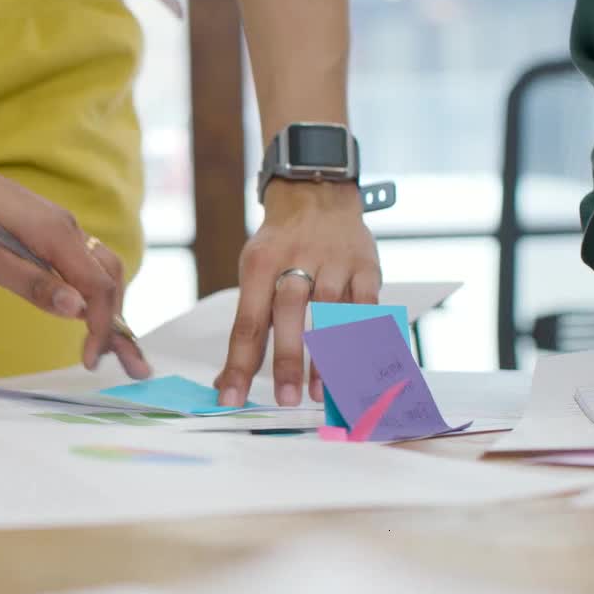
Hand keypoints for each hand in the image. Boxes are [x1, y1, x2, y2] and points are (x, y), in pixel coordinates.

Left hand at [0, 129, 150, 379]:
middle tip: (131, 367)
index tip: (91, 361)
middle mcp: (69, 228)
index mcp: (55, 235)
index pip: (98, 288)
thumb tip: (77, 310)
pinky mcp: (52, 229)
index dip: (102, 328)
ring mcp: (63, 227)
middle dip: (120, 325)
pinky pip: (87, 263)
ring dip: (113, 309)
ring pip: (104, 271)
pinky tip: (91, 313)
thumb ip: (32, 284)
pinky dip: (97, 292)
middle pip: (111, 280)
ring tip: (112, 346)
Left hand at [215, 180, 379, 406]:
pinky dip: (364, 338)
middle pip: (289, 313)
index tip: (231, 398)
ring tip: (321, 394)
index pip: (247, 322)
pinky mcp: (366, 265)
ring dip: (327, 355)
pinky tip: (361, 367)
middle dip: (287, 359)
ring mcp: (335, 262)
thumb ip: (246, 326)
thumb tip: (226, 379)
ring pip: (331, 312)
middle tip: (285, 399)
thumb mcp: (253, 273)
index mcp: (260, 265)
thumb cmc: (279, 246)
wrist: (316, 195)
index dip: (239, 364)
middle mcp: (296, 260)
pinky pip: (368, 306)